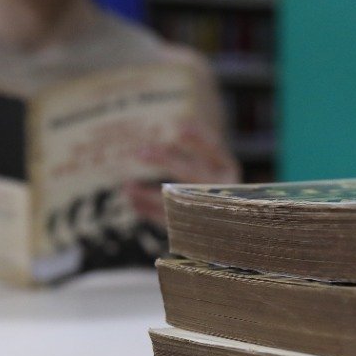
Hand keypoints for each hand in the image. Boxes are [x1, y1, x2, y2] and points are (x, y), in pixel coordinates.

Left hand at [124, 124, 240, 228]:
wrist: (228, 222)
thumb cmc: (209, 184)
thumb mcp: (207, 167)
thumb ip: (191, 152)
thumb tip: (152, 135)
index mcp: (226, 168)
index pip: (213, 147)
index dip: (197, 137)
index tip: (178, 126)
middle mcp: (222, 188)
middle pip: (191, 172)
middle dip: (164, 160)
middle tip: (139, 152)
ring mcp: (209, 209)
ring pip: (177, 199)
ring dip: (148, 194)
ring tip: (127, 187)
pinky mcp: (196, 228)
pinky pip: (169, 219)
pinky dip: (149, 211)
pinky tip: (133, 202)